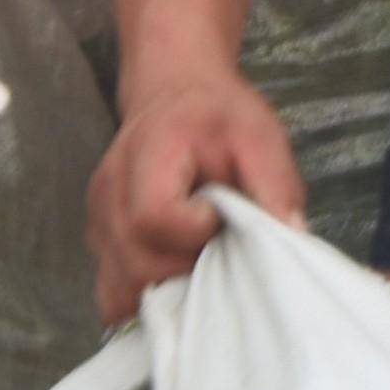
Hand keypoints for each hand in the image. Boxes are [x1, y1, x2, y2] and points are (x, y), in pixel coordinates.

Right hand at [90, 62, 300, 322]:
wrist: (174, 94)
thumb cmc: (219, 117)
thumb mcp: (260, 136)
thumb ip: (276, 184)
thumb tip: (291, 236)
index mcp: (148, 153)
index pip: (153, 217)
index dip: (194, 232)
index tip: (221, 218)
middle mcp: (110, 189)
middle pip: (135, 263)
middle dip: (184, 272)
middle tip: (217, 248)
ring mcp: (98, 218)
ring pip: (118, 287)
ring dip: (164, 291)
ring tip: (196, 263)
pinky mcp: (99, 239)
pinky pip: (111, 290)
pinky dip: (143, 296)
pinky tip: (174, 276)